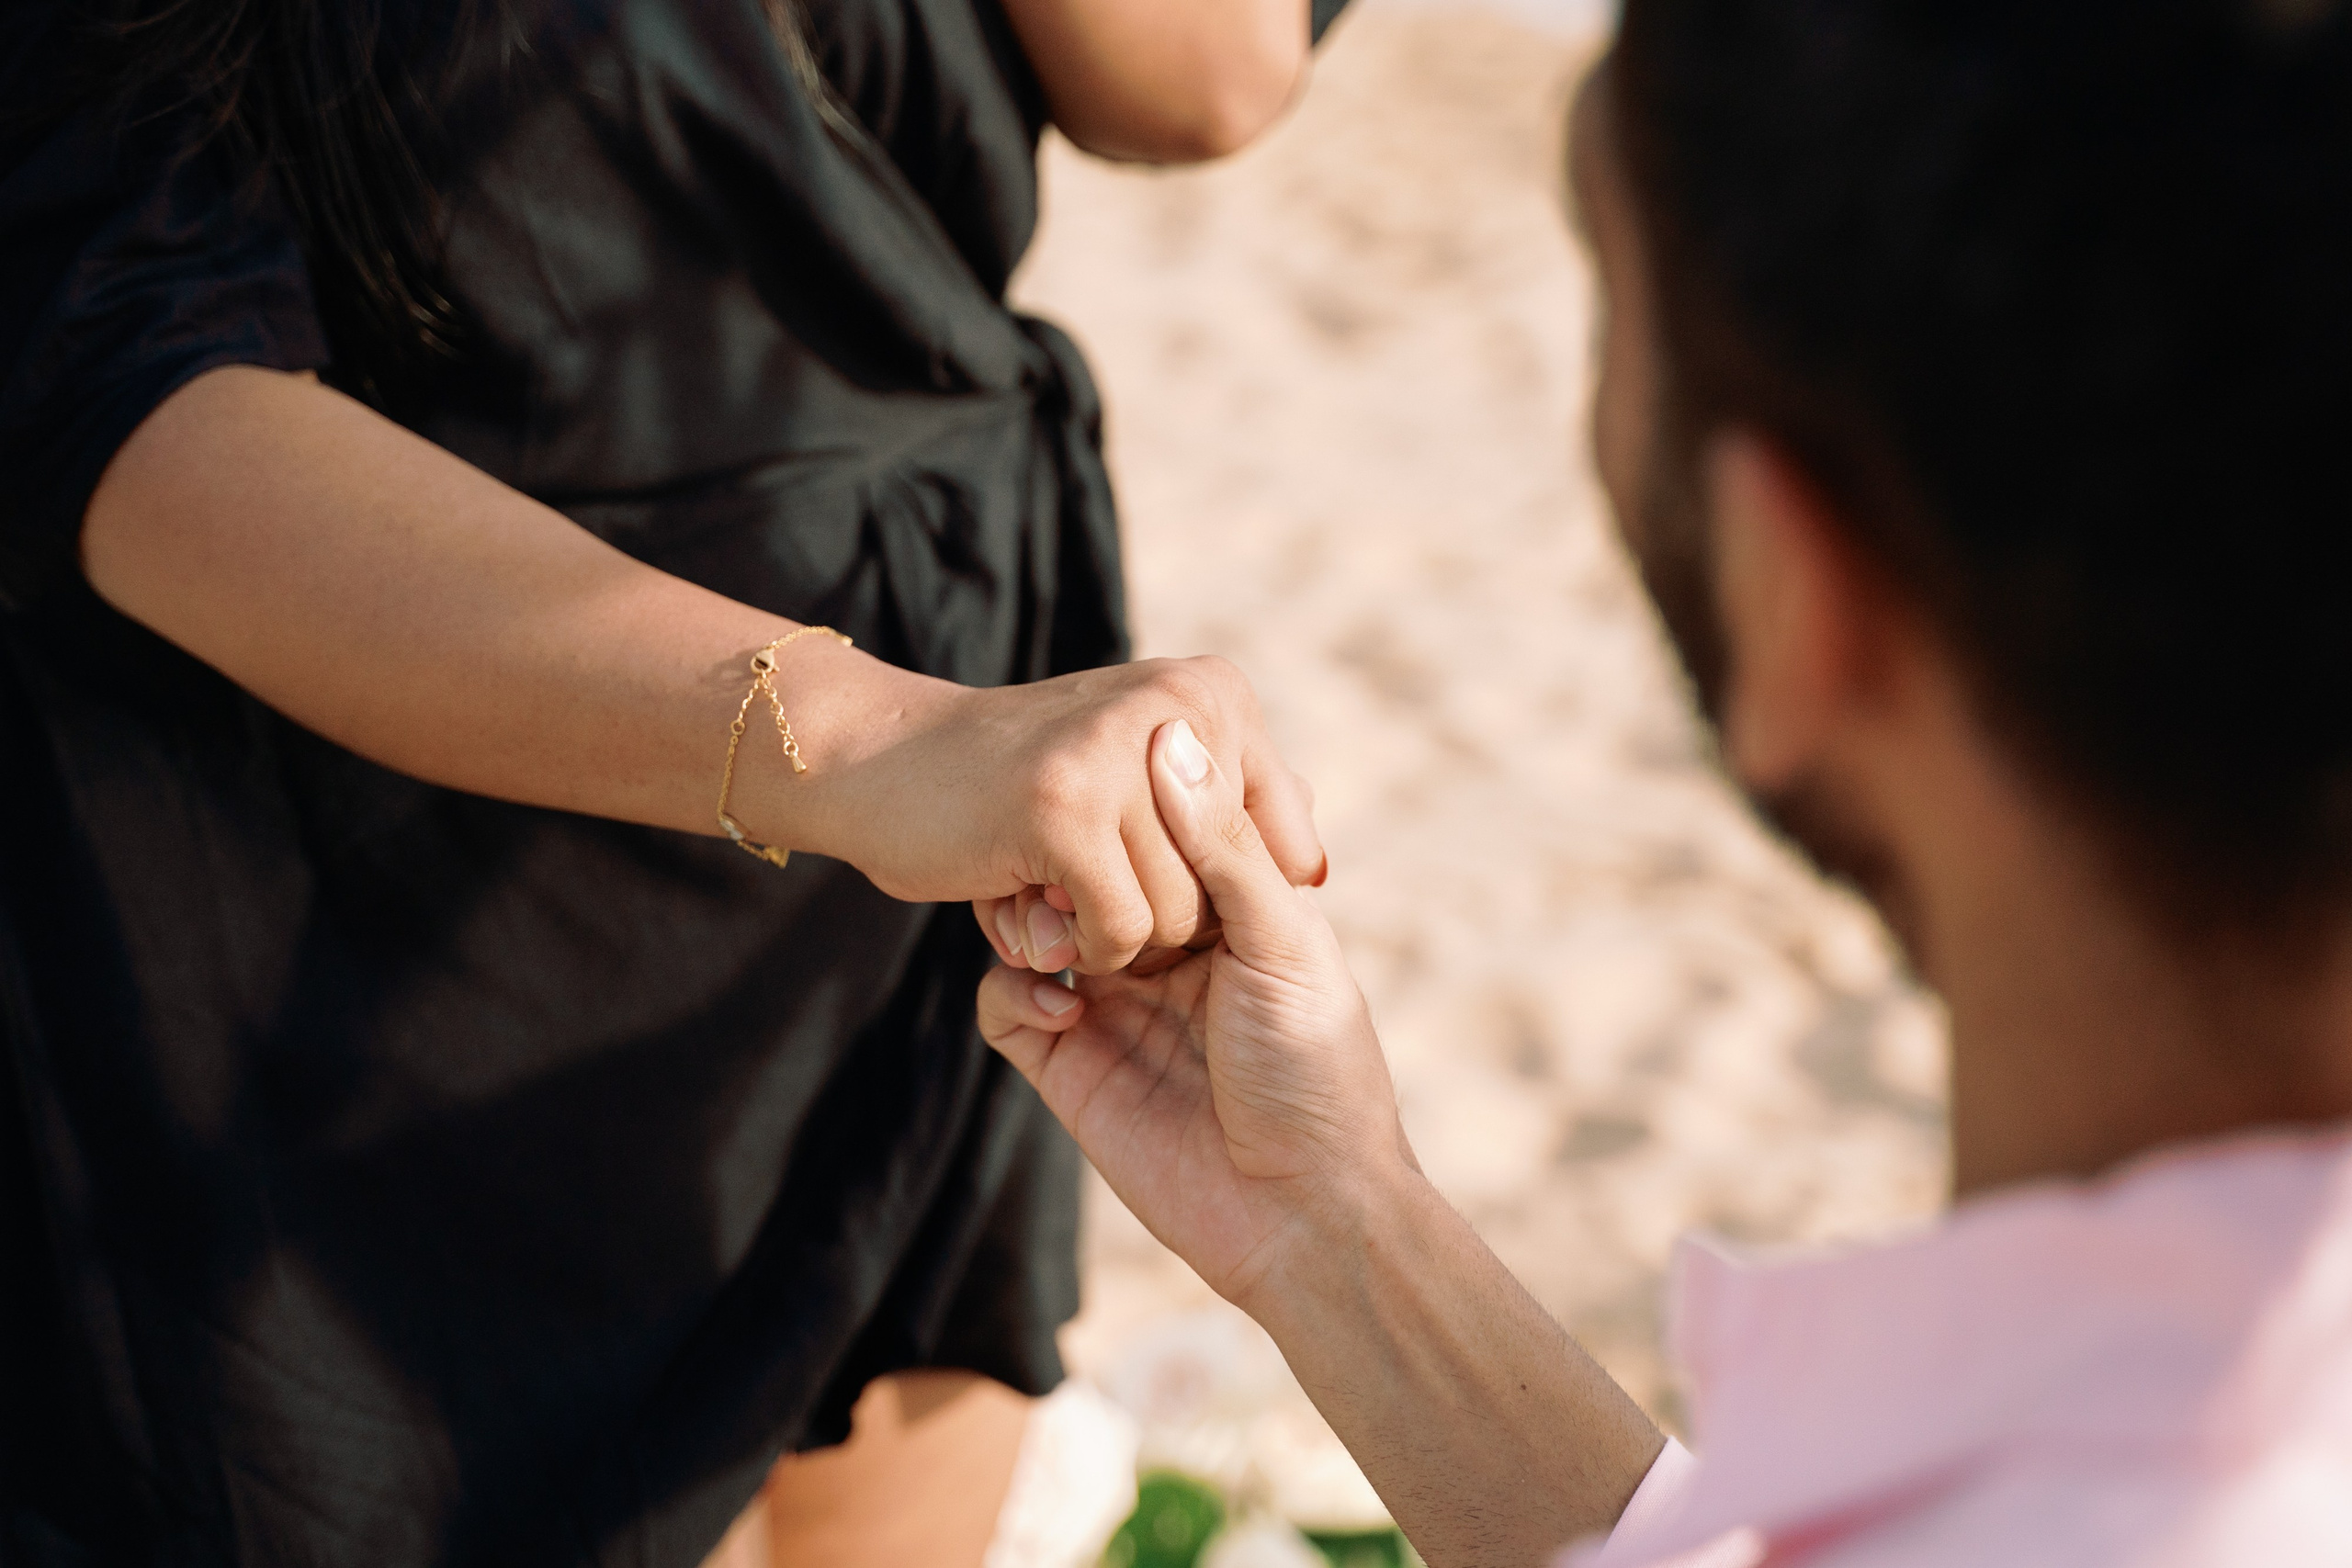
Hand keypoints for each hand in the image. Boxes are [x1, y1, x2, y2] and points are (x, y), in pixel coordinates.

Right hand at [801, 654, 1324, 974]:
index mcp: (1215, 696)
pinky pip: (1116, 934)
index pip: (1289, 843)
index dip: (1222, 894)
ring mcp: (1121, 757)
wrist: (868, 758)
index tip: (1151, 878)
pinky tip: (1027, 918)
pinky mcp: (1062, 813)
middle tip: (1075, 880)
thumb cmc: (1008, 784)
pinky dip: (1071, 954)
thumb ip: (1230, 821)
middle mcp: (1183, 709)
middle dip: (1154, 921)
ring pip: (1173, 918)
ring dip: (1103, 939)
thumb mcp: (1138, 783)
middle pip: (1228, 890)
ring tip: (1042, 893)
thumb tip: (1317, 863)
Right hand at [977, 718, 1413, 1305]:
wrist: (1300, 1214)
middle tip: (1058, 864)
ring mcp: (1111, 1003)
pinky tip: (1062, 1003)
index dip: (1125, 809)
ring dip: (1027, 919)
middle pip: (1083, 869)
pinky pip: (1005, 1001)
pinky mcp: (1066, 1062)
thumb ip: (1222, 846)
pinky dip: (1017, 988)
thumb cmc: (1317, 1071)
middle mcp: (1165, 947)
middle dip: (1063, 861)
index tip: (1102, 788)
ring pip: (1032, 927)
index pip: (1153, 827)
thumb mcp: (1283, 941)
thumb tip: (1174, 736)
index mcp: (1228, 906)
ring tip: (1051, 936)